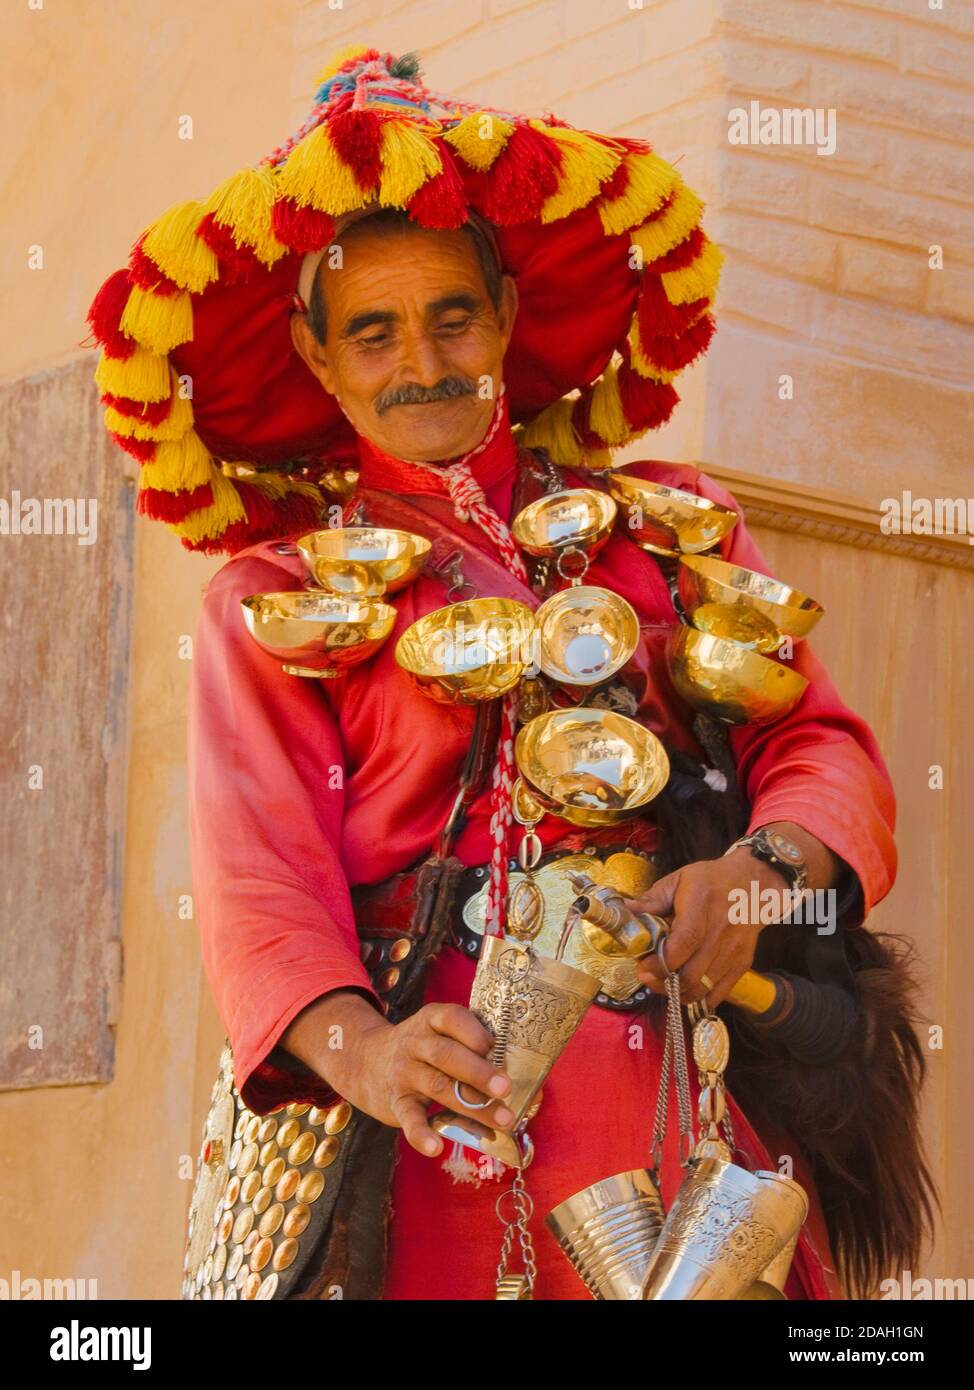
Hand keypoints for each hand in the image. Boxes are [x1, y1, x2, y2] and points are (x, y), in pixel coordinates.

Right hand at [283, 991, 513, 1157]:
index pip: (453, 1018)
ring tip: (501, 1121)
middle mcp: (415, 1043)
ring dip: (472, 1106)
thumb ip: (467, 1045)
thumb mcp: (436, 1033)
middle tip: (506, 1088)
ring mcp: (404, 1072)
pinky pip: (409, 1118)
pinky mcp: (395, 1101)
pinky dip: (421, 1134)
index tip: (498, 1050)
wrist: (365, 1061)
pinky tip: (436, 1148)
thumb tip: (514, 1073)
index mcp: (431, 1020)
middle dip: (478, 1072)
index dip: (476, 1033)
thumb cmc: (420, 1049)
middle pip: (447, 1055)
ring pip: (438, 1087)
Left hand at [627, 849, 766, 1006]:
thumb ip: (652, 899)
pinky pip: (717, 994)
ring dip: (677, 992)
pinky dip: (697, 998)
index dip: (661, 962)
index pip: (684, 943)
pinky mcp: (742, 964)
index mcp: (701, 905)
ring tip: (662, 982)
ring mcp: (734, 951)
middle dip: (663, 982)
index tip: (643, 966)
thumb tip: (625, 912)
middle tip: (647, 976)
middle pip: (691, 974)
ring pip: (702, 989)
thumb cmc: (711, 881)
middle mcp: (721, 931)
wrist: (753, 884)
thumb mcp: (679, 880)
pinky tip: (683, 988)